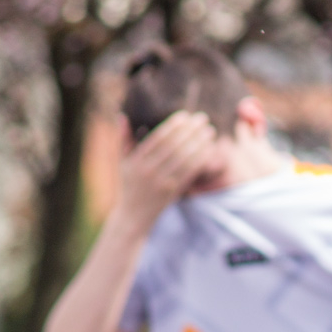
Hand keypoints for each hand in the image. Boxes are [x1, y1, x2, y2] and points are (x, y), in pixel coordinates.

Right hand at [111, 111, 218, 230]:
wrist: (133, 215)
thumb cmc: (128, 185)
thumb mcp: (122, 162)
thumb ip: (124, 139)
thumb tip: (122, 115)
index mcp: (137, 160)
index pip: (158, 138)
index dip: (173, 126)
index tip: (185, 115)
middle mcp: (149, 170)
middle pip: (174, 146)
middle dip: (190, 131)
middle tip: (203, 119)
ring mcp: (161, 182)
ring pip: (184, 159)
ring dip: (199, 143)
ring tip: (209, 132)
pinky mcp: (172, 192)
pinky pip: (189, 173)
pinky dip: (200, 160)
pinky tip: (208, 150)